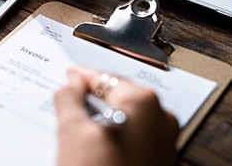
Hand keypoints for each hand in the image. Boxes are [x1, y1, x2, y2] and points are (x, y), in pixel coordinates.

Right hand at [54, 66, 178, 165]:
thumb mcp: (72, 130)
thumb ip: (69, 97)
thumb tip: (71, 84)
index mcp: (143, 103)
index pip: (104, 78)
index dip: (82, 76)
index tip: (70, 75)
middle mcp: (161, 118)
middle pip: (116, 96)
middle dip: (91, 98)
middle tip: (69, 101)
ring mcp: (164, 141)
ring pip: (124, 116)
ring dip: (101, 117)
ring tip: (78, 126)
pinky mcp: (160, 159)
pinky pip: (133, 134)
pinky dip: (114, 133)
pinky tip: (94, 144)